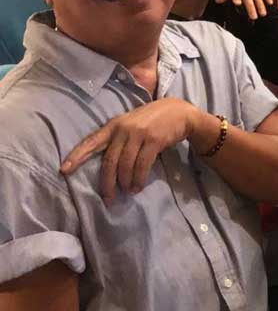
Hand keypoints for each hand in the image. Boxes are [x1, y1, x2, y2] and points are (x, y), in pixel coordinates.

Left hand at [60, 99, 197, 201]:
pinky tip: (138, 186)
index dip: (77, 156)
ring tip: (128, 191)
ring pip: (125, 165)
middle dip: (106, 183)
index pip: (91, 142)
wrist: (180, 112)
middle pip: (109, 161)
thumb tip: (108, 164)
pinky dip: (139, 179)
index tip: (64, 170)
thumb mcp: (132, 124)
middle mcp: (124, 129)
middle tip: (108, 198)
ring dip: (126, 182)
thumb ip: (119, 138)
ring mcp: (139, 134)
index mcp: (114, 125)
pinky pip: (142, 165)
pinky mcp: (153, 140)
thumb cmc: (153, 120)